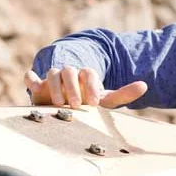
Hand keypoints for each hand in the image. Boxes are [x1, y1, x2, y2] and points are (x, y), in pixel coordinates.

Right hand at [24, 66, 146, 107]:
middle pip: (69, 71)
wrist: (66, 103)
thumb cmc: (89, 102)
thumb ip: (124, 93)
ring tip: (58, 103)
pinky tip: (33, 83)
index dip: (91, 86)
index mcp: (86, 75)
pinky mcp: (37, 85)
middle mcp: (69, 74)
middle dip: (72, 87)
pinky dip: (31, 78)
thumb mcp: (106, 99)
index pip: (89, 74)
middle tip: (76, 104)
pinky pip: (31, 76)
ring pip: (52, 73)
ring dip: (54, 85)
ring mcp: (52, 78)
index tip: (94, 102)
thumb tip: (145, 85)